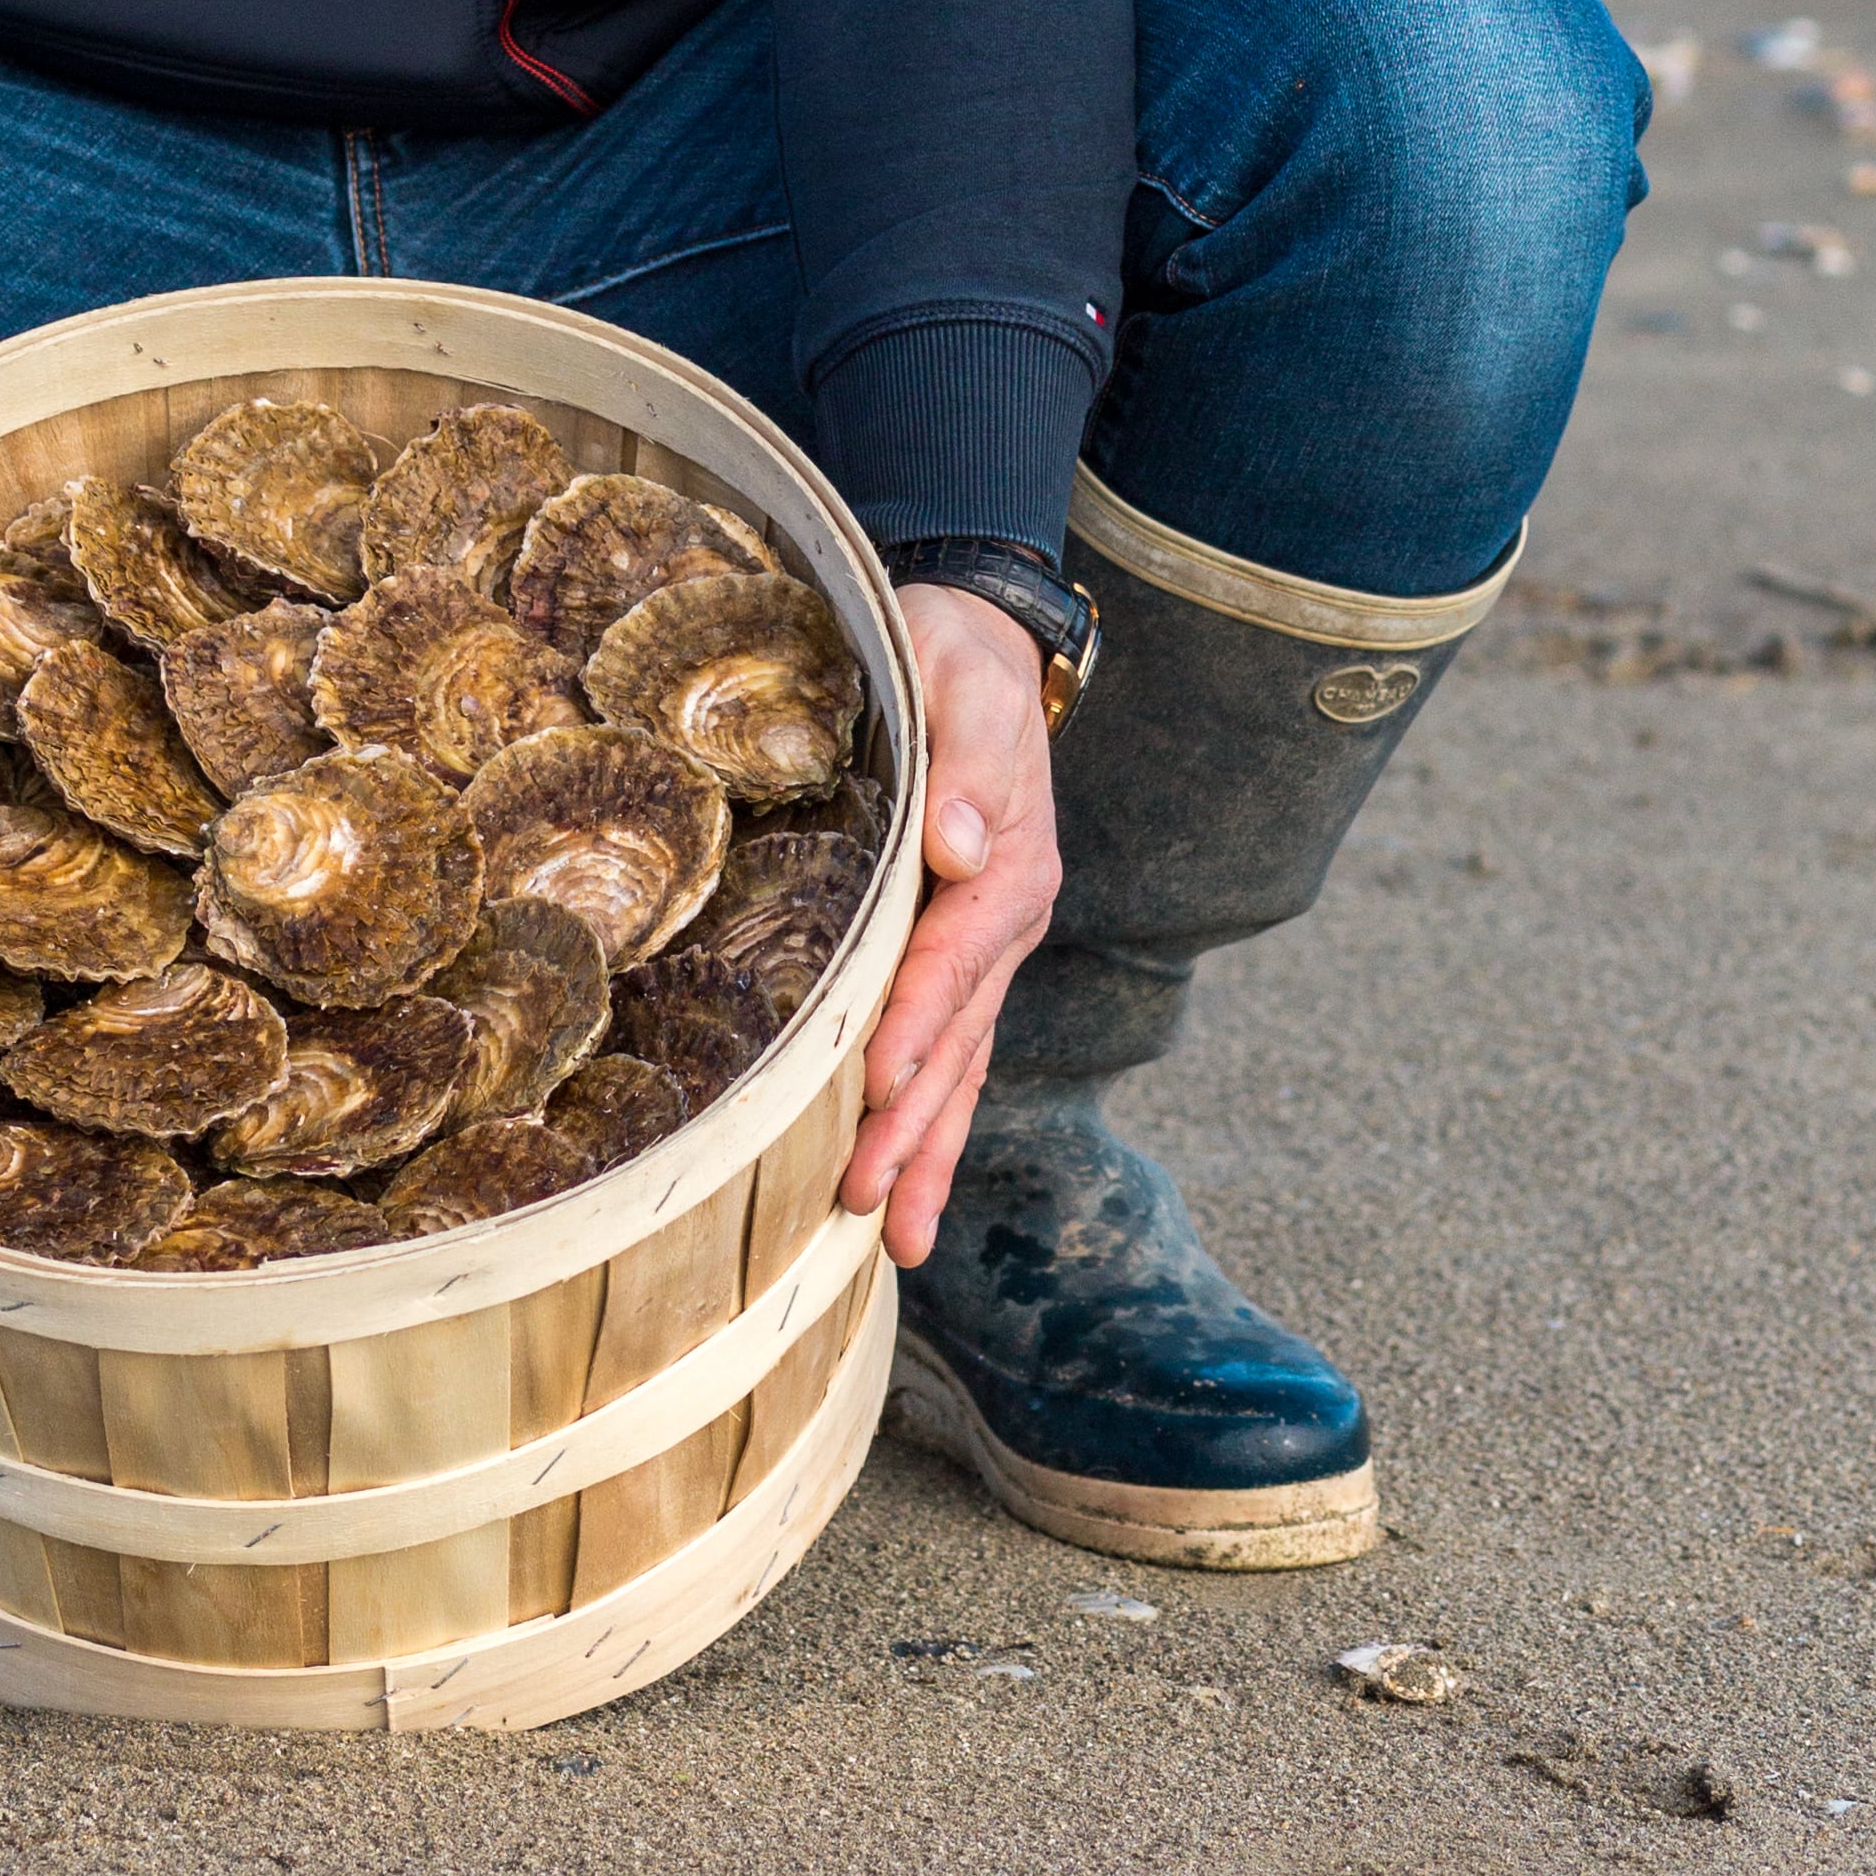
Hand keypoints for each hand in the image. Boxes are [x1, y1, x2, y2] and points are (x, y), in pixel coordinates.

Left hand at [841, 582, 1062, 1266]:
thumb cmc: (953, 656)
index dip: (918, 1021)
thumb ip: (965, 760)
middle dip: (914, 1125)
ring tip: (894, 1237)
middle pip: (958, 1039)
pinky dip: (934, 1121)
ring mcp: (989, 946)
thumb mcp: (959, 681)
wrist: (975, 638)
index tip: (881, 1083)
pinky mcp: (962, 951)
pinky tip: (905, 1187)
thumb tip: (961, 841)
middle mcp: (1007, 919)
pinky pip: (953, 1051)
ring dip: (928, 1150)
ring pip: (961, 1067)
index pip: (955, 958)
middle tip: (865, 1200)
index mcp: (1010, 865)